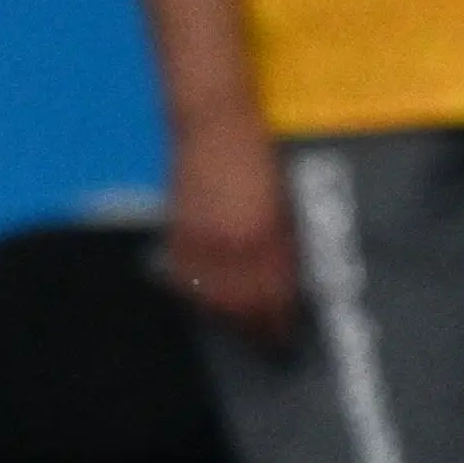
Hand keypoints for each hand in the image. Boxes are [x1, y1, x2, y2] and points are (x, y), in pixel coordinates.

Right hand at [162, 120, 302, 352]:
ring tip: (238, 326)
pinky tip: (205, 298)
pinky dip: (196, 291)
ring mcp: (200, 236)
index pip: (272, 294)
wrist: (214, 120)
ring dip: (226, 316)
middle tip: (266, 342)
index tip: (286, 336)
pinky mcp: (178, 227)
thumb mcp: (281, 200)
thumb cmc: (257, 152)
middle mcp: (230, 240)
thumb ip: (282, 243)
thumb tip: (284, 282)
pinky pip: (185, 273)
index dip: (279, 321)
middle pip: (241, 303)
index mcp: (262, 234)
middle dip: (254, 327)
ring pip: (211, 294)